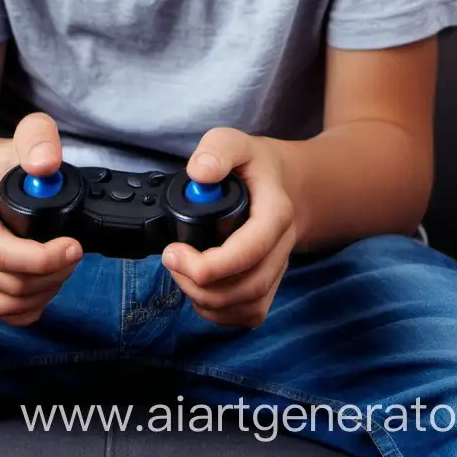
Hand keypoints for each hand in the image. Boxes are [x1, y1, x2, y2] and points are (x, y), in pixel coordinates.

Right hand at [0, 112, 83, 325]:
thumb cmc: (9, 162)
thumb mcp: (27, 135)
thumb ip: (38, 138)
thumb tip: (46, 165)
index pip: (1, 253)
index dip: (42, 258)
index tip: (74, 246)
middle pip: (8, 283)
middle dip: (52, 274)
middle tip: (76, 252)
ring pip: (7, 303)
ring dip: (45, 292)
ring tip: (65, 266)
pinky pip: (5, 314)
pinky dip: (32, 308)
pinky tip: (48, 286)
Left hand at [162, 128, 296, 327]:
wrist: (285, 183)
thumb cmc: (255, 165)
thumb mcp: (234, 142)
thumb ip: (217, 150)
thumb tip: (198, 173)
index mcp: (275, 214)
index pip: (249, 252)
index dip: (209, 264)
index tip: (174, 252)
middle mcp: (281, 247)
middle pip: (248, 286)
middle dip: (201, 285)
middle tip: (171, 260)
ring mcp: (277, 269)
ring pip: (249, 307)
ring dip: (207, 300)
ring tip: (181, 273)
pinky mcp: (268, 285)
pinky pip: (249, 314)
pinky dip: (220, 313)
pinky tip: (199, 290)